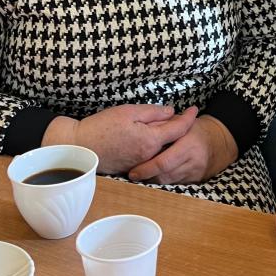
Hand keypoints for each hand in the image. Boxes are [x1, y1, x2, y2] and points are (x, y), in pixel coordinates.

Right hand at [43, 104, 198, 175]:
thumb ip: (153, 112)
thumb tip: (171, 112)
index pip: (179, 129)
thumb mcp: (128, 112)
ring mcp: (141, 163)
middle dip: (179, 127)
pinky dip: (155, 145)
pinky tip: (149, 135)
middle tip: (181, 114)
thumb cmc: (101, 127)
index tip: (195, 109)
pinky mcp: (133, 167)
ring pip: (162, 148)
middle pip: (172, 140)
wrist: (80, 147)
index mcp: (151, 140)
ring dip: (167, 136)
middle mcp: (150, 155)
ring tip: (165, 122)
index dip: (189, 117)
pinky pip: (150, 155)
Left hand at [127, 114, 235, 184]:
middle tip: (133, 175)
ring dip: (152, 180)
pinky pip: (175, 183)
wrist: (220, 141)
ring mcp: (195, 171)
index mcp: (188, 143)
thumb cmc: (196, 130)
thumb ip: (163, 126)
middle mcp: (193, 159)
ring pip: (168, 181)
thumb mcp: (182, 123)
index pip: (163, 162)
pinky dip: (162, 181)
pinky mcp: (196, 179)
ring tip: (140, 176)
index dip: (146, 168)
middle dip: (146, 176)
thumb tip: (141, 129)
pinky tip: (153, 177)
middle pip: (164, 175)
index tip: (133, 170)